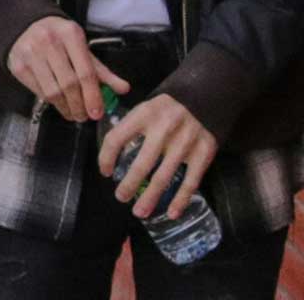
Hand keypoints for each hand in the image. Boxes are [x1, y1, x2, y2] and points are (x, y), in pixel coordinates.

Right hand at [6, 16, 130, 121]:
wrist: (25, 24)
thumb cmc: (58, 37)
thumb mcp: (81, 47)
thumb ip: (101, 70)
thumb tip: (123, 89)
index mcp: (70, 34)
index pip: (85, 72)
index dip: (93, 96)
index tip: (97, 113)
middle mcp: (48, 41)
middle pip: (69, 84)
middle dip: (80, 106)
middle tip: (85, 116)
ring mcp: (31, 53)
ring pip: (53, 92)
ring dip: (66, 108)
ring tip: (73, 113)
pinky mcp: (18, 65)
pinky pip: (39, 92)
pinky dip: (51, 102)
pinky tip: (58, 102)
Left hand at [98, 93, 217, 219]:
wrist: (204, 97)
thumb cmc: (166, 108)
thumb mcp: (145, 108)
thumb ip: (130, 127)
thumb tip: (111, 153)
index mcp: (143, 115)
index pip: (116, 138)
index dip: (106, 157)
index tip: (105, 172)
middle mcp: (163, 129)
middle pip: (140, 163)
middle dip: (128, 184)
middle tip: (120, 197)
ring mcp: (184, 143)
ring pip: (163, 177)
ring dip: (150, 198)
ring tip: (139, 211)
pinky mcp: (203, 154)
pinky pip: (190, 182)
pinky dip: (180, 200)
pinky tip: (171, 213)